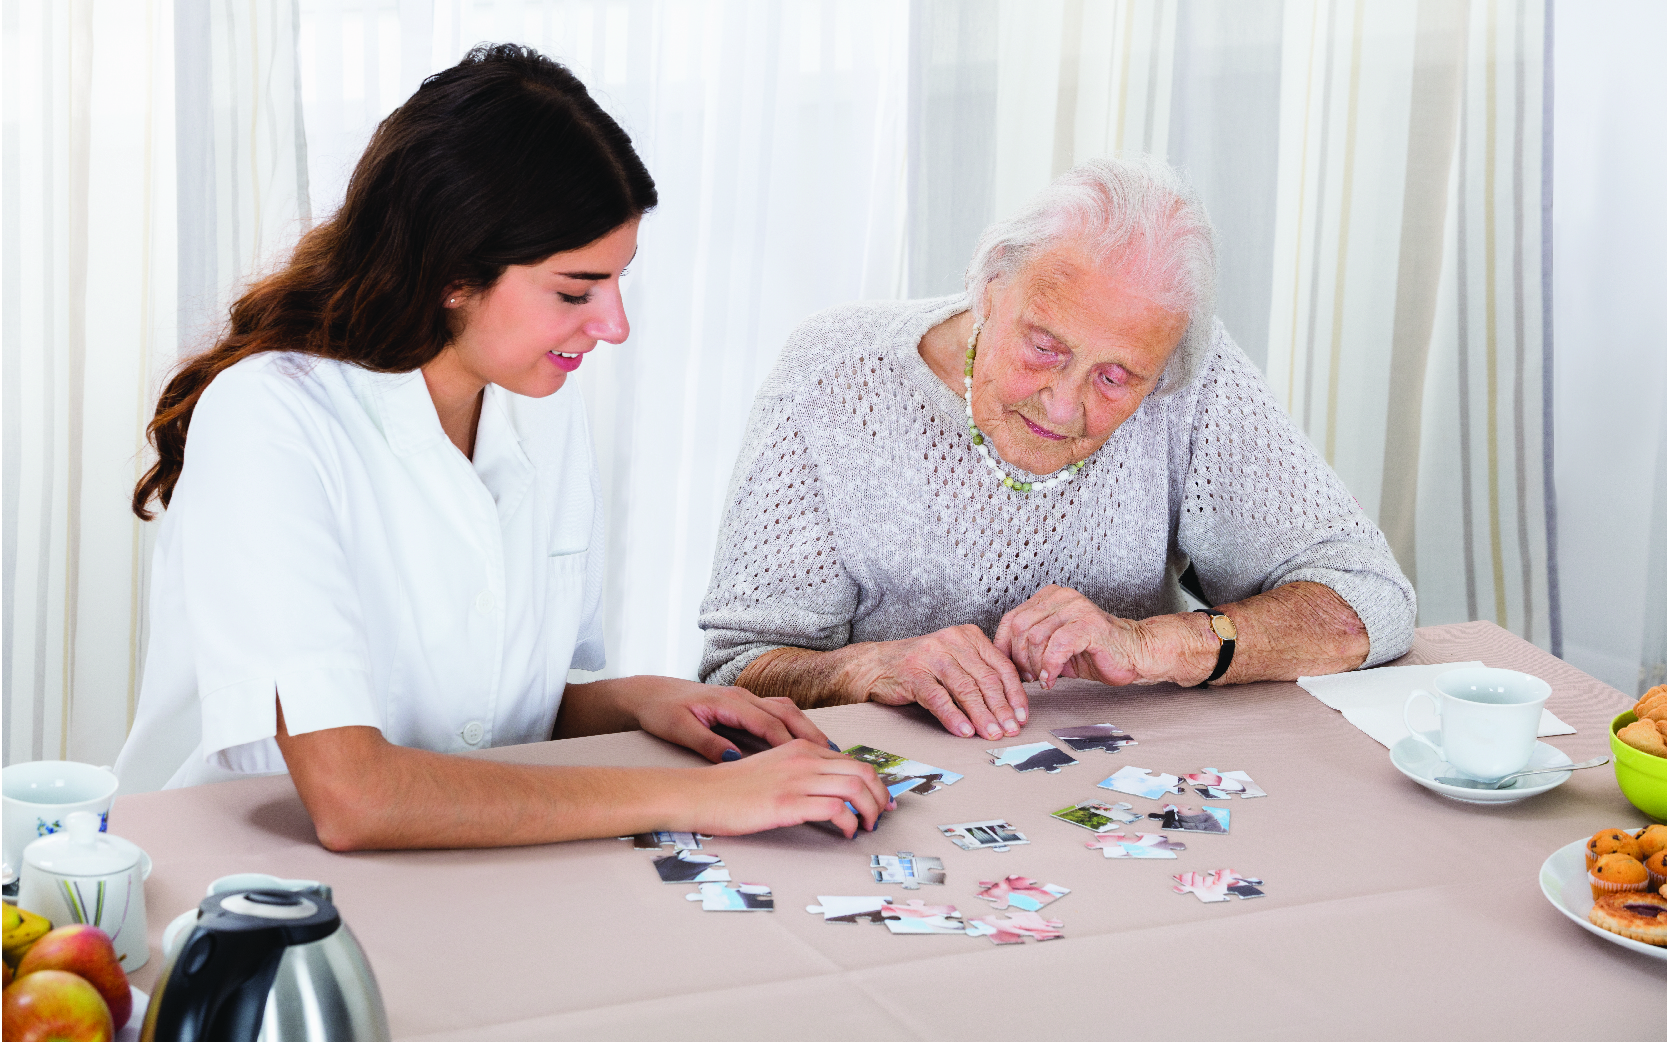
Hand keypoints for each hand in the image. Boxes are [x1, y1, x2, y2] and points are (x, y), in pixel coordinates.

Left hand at [619, 678, 833, 762]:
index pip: (768, 723)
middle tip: (834, 754)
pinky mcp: (742, 703)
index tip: (811, 760)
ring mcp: (744, 697)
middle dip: (811, 733)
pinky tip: (802, 741)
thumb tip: (734, 758)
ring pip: (785, 710)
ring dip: (807, 727)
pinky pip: (776, 712)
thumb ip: (707, 743)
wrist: (648, 693)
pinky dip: (794, 725)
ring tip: (827, 750)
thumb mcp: (679, 729)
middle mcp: (742, 696)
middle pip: (786, 713)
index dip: (791, 742)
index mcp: (729, 702)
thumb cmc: (661, 710)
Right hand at [682, 740, 893, 838]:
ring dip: (870, 810)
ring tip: (867, 826)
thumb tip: (826, 789)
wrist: (699, 793)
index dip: (874, 782)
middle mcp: (803, 759)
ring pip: (855, 786)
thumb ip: (799, 771)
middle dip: (880, 795)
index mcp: (799, 748)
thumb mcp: (771, 768)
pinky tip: (845, 832)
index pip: (852, 760)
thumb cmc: (730, 787)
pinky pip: (836, 808)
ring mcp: (796, 779)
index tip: (880, 799)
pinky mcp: (787, 802)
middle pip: (862, 770)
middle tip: (882, 814)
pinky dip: (849, 822)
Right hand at [848, 625, 1026, 739]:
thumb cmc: (920, 667)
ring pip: (965, 689)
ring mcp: (931, 655)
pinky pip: (939, 698)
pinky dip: (954, 717)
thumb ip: (979, 673)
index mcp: (968, 636)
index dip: (1015, 694)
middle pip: (986, 679)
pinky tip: (964, 731)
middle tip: (1010, 730)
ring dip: (982, 716)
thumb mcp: (954, 662)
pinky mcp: (913, 673)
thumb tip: (1010, 706)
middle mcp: (952, 641)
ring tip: (991, 734)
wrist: (875, 665)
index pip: (1001, 666)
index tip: (1022, 716)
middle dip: (1002, 709)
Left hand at [994, 584, 1167, 688]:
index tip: (1009, 667)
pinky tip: (1052, 678)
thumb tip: (1002, 660)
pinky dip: (1050, 667)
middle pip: (1019, 627)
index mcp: (1050, 598)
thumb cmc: (1096, 651)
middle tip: (1028, 677)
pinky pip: (1057, 647)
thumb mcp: (1054, 646)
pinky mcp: (1089, 625)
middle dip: (1019, 658)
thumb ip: (1030, 645)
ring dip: (1035, 665)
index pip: (1011, 619)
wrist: (1134, 654)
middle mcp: (1062, 597)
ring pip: (1036, 637)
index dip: (1004, 647)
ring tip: (1044, 678)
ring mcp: (1076, 608)